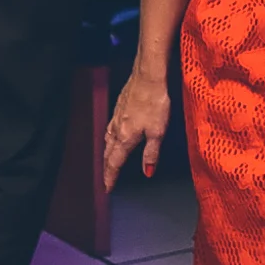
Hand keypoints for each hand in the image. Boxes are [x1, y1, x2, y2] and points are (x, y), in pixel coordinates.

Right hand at [103, 71, 172, 187]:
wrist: (148, 76)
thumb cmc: (155, 102)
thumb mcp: (158, 131)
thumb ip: (151, 153)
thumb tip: (147, 172)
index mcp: (125, 137)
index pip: (114, 162)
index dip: (110, 177)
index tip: (107, 188)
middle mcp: (117, 128)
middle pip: (108, 152)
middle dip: (106, 167)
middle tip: (106, 178)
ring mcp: (117, 115)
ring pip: (108, 139)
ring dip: (107, 153)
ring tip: (107, 161)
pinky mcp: (120, 106)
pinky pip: (110, 126)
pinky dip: (109, 137)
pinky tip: (113, 134)